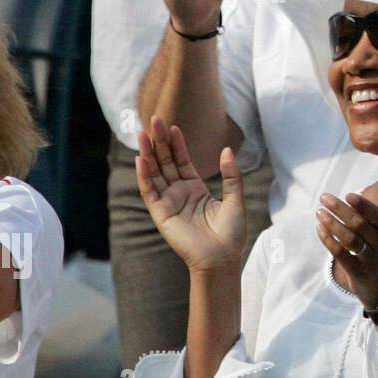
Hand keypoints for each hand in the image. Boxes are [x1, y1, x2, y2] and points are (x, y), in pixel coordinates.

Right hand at [136, 116, 245, 274]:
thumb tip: (227, 150)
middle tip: (154, 119)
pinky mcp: (161, 214)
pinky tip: (141, 159)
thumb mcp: (236, 199)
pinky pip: (150, 192)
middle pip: (166, 162)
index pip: (182, 161)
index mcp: (195, 190)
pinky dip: (144, 176)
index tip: (173, 126)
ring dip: (148, 153)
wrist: (222, 258)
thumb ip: (231, 175)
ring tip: (143, 133)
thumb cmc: (231, 234)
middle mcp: (179, 194)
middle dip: (160, 141)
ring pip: (155, 173)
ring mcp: (169, 203)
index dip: (177, 144)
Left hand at [317, 171, 377, 311]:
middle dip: (340, 210)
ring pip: (349, 239)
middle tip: (324, 198)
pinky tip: (319, 229)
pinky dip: (328, 240)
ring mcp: (372, 262)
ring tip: (318, 212)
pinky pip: (340, 254)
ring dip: (331, 224)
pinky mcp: (358, 274)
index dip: (364, 206)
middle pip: (360, 225)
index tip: (348, 195)